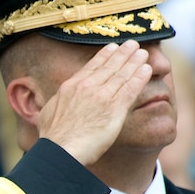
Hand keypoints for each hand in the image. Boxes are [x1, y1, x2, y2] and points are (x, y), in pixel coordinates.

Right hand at [38, 40, 150, 166]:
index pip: (92, 66)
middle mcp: (87, 86)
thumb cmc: (53, 137)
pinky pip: (131, 88)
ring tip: (143, 53)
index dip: (104, 55)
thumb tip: (52, 105)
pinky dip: (139, 78)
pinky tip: (147, 70)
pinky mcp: (115, 108)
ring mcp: (102, 96)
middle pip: (109, 66)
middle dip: (123, 53)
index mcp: (71, 86)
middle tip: (133, 44)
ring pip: (122, 74)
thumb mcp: (48, 114)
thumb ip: (55, 105)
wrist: (62, 149)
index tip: (112, 48)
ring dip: (134, 62)